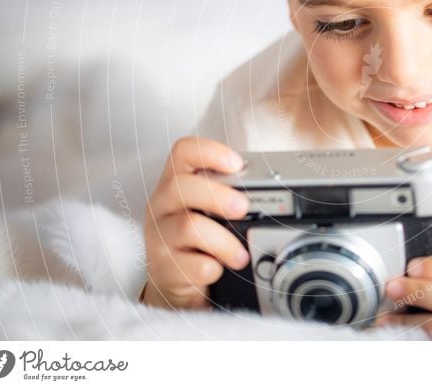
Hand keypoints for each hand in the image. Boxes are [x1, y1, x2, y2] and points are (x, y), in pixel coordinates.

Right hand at [142, 136, 250, 309]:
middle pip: (180, 186)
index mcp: (176, 183)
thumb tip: (272, 194)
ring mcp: (159, 236)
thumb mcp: (205, 209)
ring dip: (224, 241)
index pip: (184, 152)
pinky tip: (219, 270)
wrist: (173, 279)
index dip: (210, 152)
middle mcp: (162, 205)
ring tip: (241, 255)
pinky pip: (191, 265)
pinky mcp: (164, 268)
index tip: (237, 164)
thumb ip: (228, 195)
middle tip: (243, 208)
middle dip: (218, 195)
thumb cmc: (197, 237)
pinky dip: (212, 269)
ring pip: (188, 227)